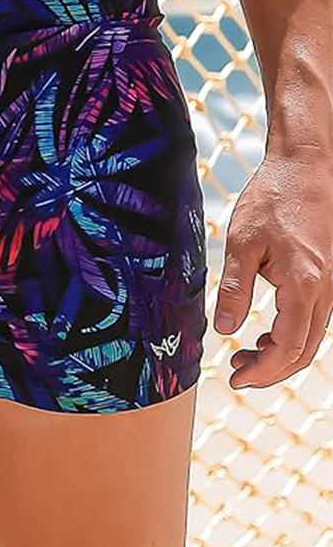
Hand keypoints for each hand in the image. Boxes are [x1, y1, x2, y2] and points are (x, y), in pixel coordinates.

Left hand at [213, 149, 332, 388]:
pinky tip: (266, 333)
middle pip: (305, 350)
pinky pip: (316, 319)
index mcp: (305, 284)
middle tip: (236, 372)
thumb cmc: (273, 200)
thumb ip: (234, 289)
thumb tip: (224, 329)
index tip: (235, 378)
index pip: (288, 347)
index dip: (262, 370)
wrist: (307, 167)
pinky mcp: (329, 277)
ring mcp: (332, 285)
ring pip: (313, 337)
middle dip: (270, 369)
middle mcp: (327, 290)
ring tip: (244, 354)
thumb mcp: (242, 243)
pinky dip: (292, 334)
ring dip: (280, 353)